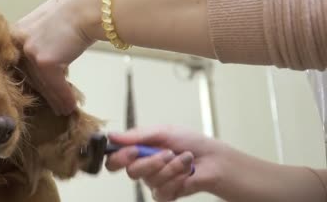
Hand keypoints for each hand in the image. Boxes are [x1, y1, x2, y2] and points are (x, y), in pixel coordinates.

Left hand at [14, 0, 104, 114]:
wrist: (88, 7)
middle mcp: (17, 42)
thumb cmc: (74, 13)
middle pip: (29, 76)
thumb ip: (39, 43)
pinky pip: (54, 86)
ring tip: (63, 110)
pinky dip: (64, 97)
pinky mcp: (44, 61)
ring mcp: (29, 51)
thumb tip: (45, 65)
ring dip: (55, 100)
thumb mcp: (47, 26)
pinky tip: (70, 107)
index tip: (37, 95)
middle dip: (42, 94)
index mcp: (15, 32)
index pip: (19, 64)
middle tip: (51, 107)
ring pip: (42, 84)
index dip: (30, 82)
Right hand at [105, 126, 226, 200]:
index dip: (119, 157)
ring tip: (184, 158)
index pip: (115, 159)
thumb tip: (112, 136)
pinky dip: (178, 178)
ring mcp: (154, 182)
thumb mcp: (162, 131)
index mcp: (138, 150)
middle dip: (151, 162)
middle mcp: (143, 167)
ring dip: (171, 167)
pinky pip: (163, 190)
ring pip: (150, 180)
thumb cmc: (190, 141)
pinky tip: (187, 171)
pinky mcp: (166, 194)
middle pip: (131, 171)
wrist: (213, 158)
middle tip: (166, 153)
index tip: (132, 151)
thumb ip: (136, 135)